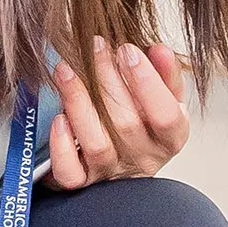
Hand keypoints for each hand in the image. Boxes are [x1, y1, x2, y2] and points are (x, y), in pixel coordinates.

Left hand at [47, 39, 190, 188]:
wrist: (120, 155)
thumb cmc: (141, 120)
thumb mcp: (162, 96)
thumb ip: (164, 74)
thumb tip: (160, 50)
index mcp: (168, 139)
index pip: (166, 118)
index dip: (148, 84)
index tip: (128, 51)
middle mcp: (143, 159)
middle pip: (127, 125)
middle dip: (107, 79)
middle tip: (95, 46)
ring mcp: (112, 172)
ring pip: (96, 145)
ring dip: (78, 103)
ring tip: (66, 69)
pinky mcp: (83, 180)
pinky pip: (71, 174)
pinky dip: (62, 147)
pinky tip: (58, 119)